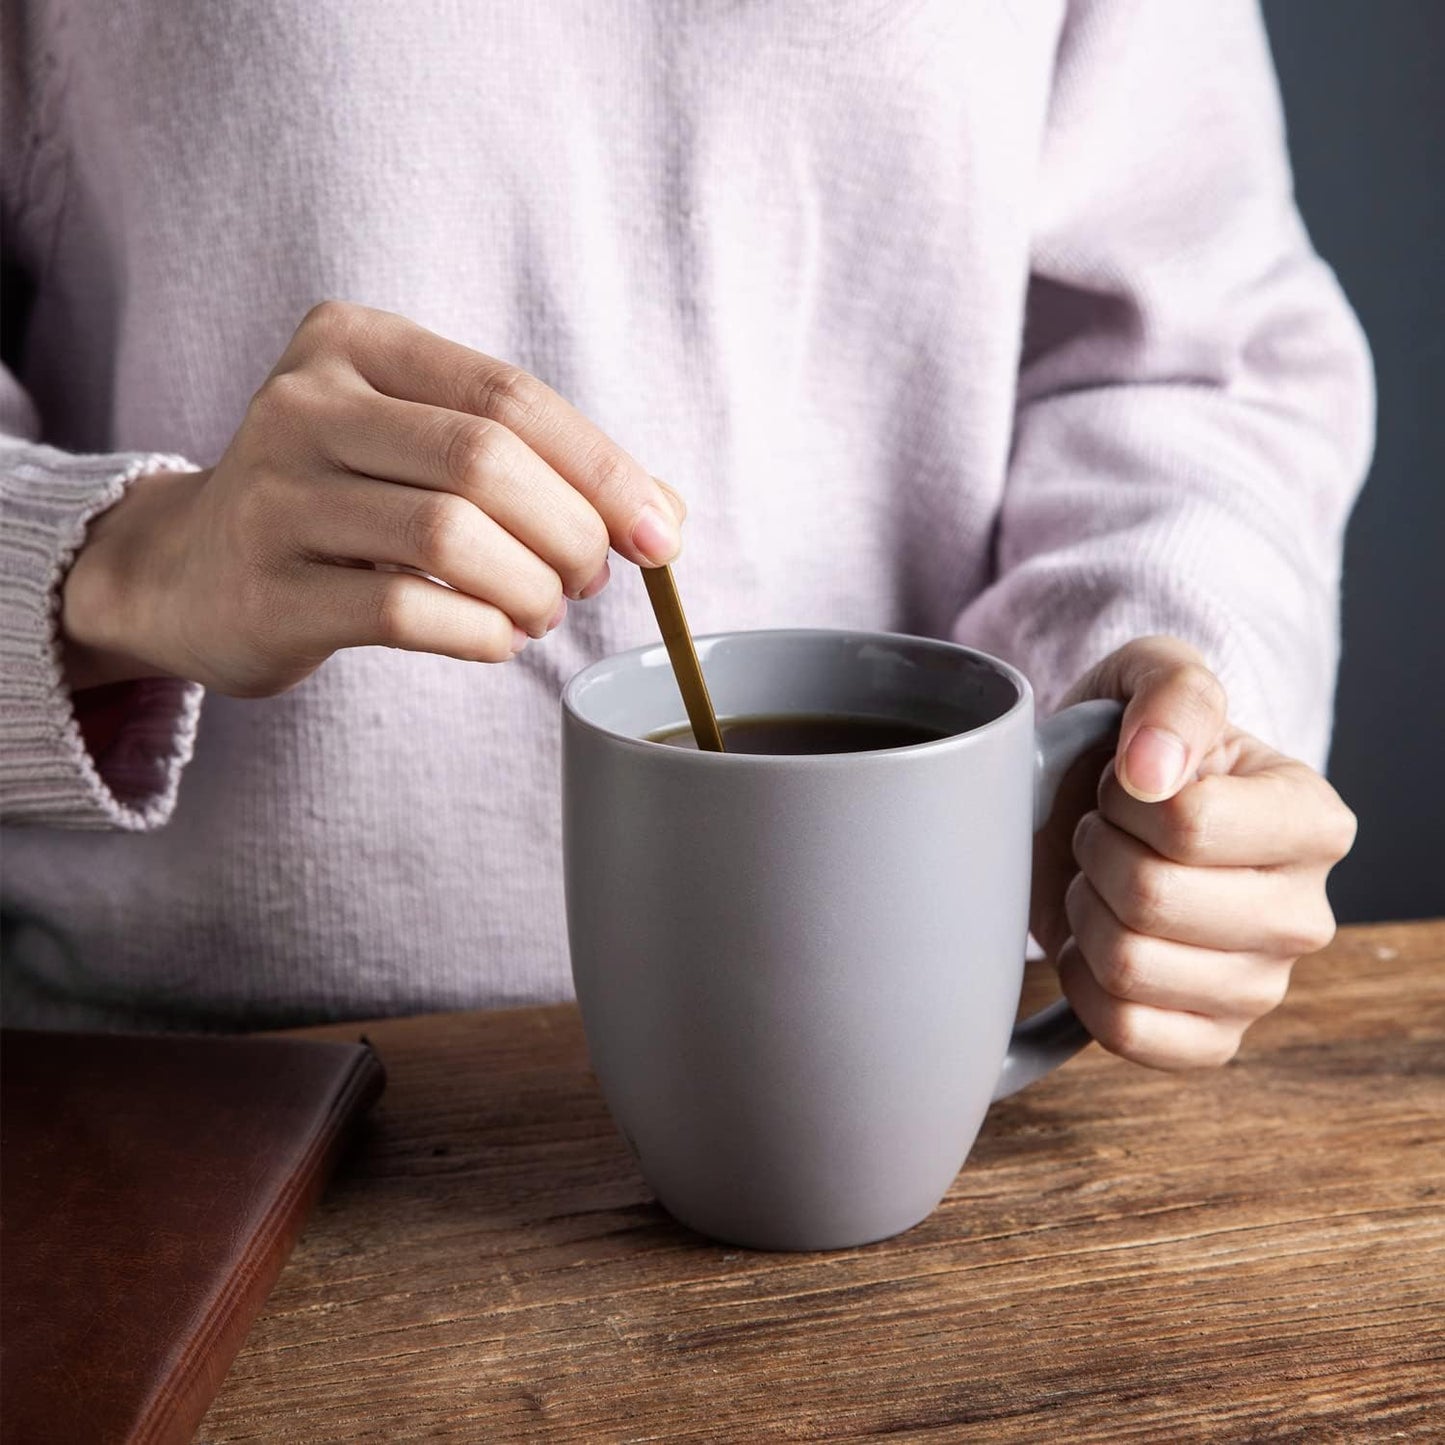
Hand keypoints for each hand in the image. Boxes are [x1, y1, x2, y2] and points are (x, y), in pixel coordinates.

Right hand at [61, 301, 686, 695]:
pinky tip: (494, 636)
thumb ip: (540, 463)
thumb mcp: (422, 447)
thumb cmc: (341, 504)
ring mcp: (274, 497)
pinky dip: (481, 633)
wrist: (192, 572)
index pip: (510, 396)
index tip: (658, 534)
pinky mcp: (268, 591)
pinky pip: (406, 611)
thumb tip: (664, 517)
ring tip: (541, 610)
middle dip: (569, 532)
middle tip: (588, 580)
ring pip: (449, 537)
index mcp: (354, 343)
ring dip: (528, 588)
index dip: (603, 469)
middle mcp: (303, 404)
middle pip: (484, 461)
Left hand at [1032, 636, 1356, 1069]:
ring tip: (1100, 879)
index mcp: (1313, 820)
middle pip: (1152, 899)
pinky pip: (1122, 1030)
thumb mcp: (1153, 677)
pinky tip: (1094, 939)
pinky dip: (1083, 979)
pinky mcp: (1211, 1039)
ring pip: (1129, 967)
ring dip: (1085, 910)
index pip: (1190, 823)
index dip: (1122, 797)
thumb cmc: (1135, 747)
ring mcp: (1260, 987)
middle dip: (1095, 852)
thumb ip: (1171, 693)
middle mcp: (1303, 914)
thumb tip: (1153, 770)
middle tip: (1101, 831)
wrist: (1095, 809)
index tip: (1123, 782)